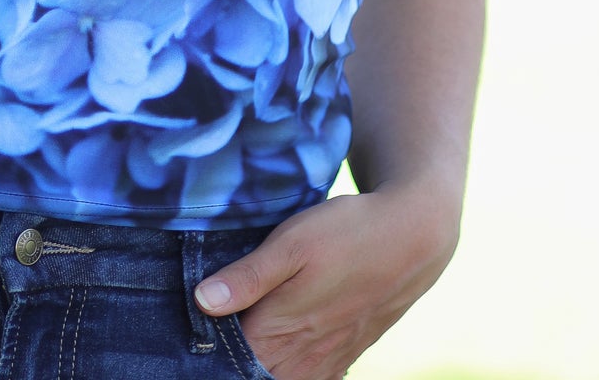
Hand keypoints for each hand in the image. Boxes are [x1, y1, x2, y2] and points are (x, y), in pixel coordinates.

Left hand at [193, 188, 458, 379]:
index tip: (185, 336)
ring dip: (260, 367)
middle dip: (230, 363)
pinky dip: (290, 371)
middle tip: (206, 340)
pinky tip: (281, 354)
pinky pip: (312, 378)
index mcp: (281, 329)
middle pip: (255, 375)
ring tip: (239, 344)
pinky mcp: (347, 351)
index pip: (231, 361)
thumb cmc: (348, 233)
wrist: (413, 235)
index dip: (206, 351)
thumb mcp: (291, 242)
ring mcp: (328, 357)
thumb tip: (202, 302)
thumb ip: (248, 276)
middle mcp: (304, 355)